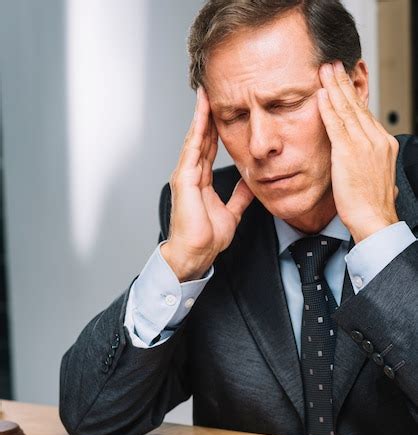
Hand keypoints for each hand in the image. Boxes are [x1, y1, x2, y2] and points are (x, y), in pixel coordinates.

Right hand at [162, 87, 253, 281]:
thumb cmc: (206, 238)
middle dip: (207, 114)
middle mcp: (190, 174)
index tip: (223, 109)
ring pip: (195, 138)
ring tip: (206, 93)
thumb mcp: (231, 212)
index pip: (208, 147)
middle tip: (213, 90)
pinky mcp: (184, 178)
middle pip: (201, 137)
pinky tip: (203, 112)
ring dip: (201, 115)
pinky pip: (193, 148)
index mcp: (199, 180)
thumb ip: (239, 196)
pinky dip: (198, 129)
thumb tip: (251, 183)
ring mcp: (185, 174)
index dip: (215, 128)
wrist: (196, 253)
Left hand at [317, 61, 398, 242]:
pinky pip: (336, 124)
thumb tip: (361, 161)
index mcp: (383, 144)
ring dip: (335, 88)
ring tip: (325, 71)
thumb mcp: (372, 177)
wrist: (374, 219)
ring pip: (347, 110)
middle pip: (357, 106)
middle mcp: (376, 140)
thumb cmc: (370, 205)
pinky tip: (321, 94)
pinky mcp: (349, 153)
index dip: (352, 97)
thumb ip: (366, 163)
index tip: (343, 83)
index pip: (365, 115)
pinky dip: (328, 107)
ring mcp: (364, 144)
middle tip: (333, 65)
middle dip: (343, 84)